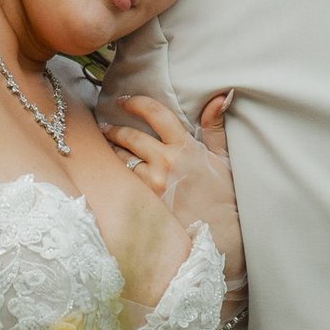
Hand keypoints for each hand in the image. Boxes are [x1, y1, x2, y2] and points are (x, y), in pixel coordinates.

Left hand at [104, 93, 242, 282]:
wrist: (222, 234)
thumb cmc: (225, 195)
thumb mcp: (224, 157)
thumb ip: (215, 125)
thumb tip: (220, 96)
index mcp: (185, 147)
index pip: (155, 113)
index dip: (136, 103)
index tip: (124, 101)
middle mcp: (166, 162)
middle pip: (130, 137)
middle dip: (114, 128)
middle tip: (105, 125)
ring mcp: (153, 184)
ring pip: (121, 160)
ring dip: (111, 151)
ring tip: (105, 147)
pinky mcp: (144, 203)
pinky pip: (122, 182)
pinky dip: (115, 174)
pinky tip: (110, 171)